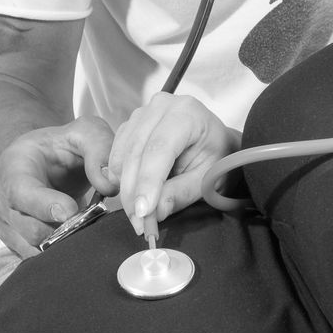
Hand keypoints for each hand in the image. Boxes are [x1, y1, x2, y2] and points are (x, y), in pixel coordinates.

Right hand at [0, 116, 116, 257]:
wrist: (43, 161)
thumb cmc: (61, 145)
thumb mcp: (85, 132)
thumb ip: (100, 149)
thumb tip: (110, 184)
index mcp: (12, 167)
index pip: (20, 193)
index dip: (44, 206)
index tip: (71, 212)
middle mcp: (2, 200)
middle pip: (28, 228)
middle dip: (62, 231)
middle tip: (90, 223)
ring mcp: (8, 225)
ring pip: (32, 249)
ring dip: (63, 245)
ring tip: (87, 231)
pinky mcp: (19, 243)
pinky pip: (37, 259)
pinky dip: (59, 254)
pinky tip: (79, 241)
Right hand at [107, 93, 239, 234]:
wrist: (213, 139)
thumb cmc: (216, 154)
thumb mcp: (208, 177)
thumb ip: (182, 193)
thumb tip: (154, 212)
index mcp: (186, 113)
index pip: (160, 148)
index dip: (148, 182)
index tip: (143, 212)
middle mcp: (161, 107)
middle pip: (136, 153)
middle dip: (134, 194)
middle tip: (140, 226)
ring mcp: (142, 114)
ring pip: (122, 156)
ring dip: (125, 191)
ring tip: (140, 217)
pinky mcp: (130, 126)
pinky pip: (116, 156)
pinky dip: (121, 180)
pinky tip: (135, 195)